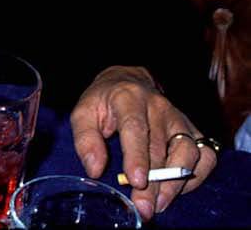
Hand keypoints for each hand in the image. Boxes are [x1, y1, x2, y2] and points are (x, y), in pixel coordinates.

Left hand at [71, 65, 217, 220]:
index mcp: (129, 98)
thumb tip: (95, 169)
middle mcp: (159, 106)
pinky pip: (205, 156)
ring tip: (159, 202)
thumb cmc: (103, 102)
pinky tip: (178, 189)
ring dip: (176, 181)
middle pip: (160, 147)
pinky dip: (196, 176)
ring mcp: (179, 118)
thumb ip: (85, 139)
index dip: (137, 156)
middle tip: (144, 206)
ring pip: (188, 152)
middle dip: (153, 181)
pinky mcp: (193, 130)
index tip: (135, 181)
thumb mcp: (83, 113)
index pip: (136, 127)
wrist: (128, 82)